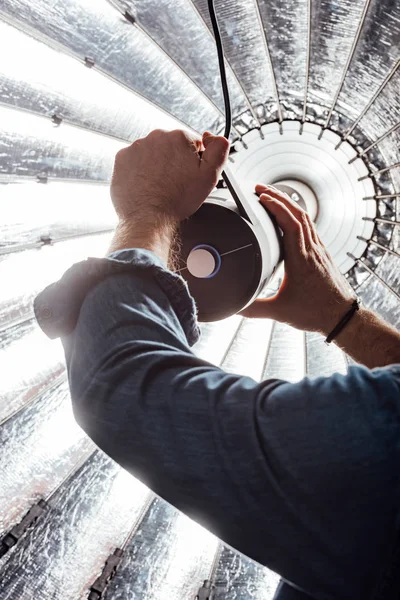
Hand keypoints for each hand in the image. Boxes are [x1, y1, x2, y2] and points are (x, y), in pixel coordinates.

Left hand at [111, 129, 229, 226]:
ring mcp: (137, 147)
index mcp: (179, 137)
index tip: (188, 175)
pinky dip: (140, 170)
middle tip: (175, 182)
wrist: (149, 218)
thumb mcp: (210, 176)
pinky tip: (147, 185)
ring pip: (153, 153)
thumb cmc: (177, 200)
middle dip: (174, 161)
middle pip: (171, 146)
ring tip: (160, 185)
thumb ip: (220, 150)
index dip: (193, 161)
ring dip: (157, 165)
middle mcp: (156, 137)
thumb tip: (216, 137)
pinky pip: (135, 160)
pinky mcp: (122, 158)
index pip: (192, 143)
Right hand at [241, 185, 355, 334]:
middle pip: (298, 213)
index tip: (261, 197)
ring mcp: (319, 250)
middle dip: (278, 197)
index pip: (291, 224)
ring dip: (288, 204)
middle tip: (260, 188)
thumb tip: (234, 307)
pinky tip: (289, 217)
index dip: (276, 207)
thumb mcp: (280, 312)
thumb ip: (254, 309)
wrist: (342, 317)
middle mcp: (311, 251)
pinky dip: (297, 215)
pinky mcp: (322, 254)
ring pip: (306, 218)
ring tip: (271, 196)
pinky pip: (310, 227)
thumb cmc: (315, 313)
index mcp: (300, 260)